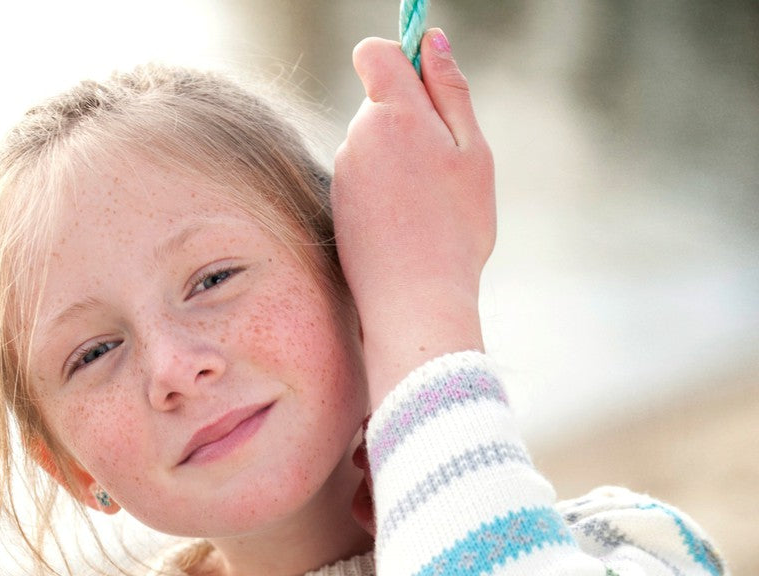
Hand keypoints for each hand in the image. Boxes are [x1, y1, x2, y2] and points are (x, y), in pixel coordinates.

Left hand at [332, 29, 495, 406]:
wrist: (414, 301)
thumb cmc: (455, 229)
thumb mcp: (472, 152)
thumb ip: (450, 90)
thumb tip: (431, 39)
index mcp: (393, 113)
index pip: (375, 53)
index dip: (398, 57)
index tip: (423, 80)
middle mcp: (357, 138)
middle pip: (379, 105)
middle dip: (410, 122)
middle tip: (443, 168)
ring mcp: (343, 175)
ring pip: (373, 147)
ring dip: (399, 163)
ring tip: (425, 208)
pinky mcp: (336, 207)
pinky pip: (364, 183)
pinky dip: (384, 196)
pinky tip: (404, 227)